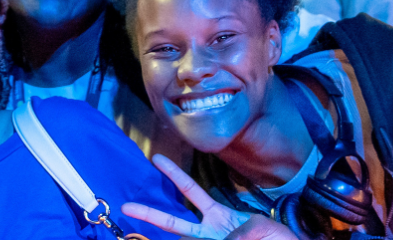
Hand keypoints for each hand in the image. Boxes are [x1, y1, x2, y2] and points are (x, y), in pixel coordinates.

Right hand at [123, 155, 294, 239]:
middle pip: (175, 222)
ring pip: (181, 235)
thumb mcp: (265, 226)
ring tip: (139, 221)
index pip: (194, 192)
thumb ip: (248, 229)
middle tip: (127, 206)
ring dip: (160, 229)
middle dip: (151, 214)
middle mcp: (210, 232)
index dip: (175, 175)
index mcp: (222, 217)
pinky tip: (159, 237)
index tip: (157, 160)